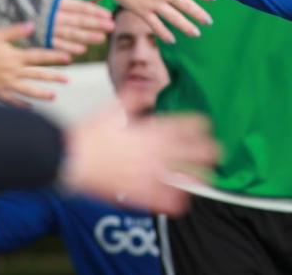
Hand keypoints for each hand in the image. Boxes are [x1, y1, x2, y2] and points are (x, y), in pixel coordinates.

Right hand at [0, 23, 69, 106]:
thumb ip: (17, 31)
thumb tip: (32, 24)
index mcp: (15, 56)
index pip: (40, 57)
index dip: (55, 57)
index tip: (68, 58)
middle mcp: (13, 70)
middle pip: (37, 75)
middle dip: (54, 77)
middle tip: (67, 80)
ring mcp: (5, 83)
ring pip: (27, 90)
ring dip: (42, 94)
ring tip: (54, 96)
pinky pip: (11, 100)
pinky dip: (21, 104)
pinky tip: (30, 107)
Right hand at [32, 0, 113, 54]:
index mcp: (53, 0)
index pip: (79, 6)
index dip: (94, 11)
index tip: (108, 15)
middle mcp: (51, 15)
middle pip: (78, 20)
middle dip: (95, 24)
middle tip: (112, 27)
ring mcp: (44, 28)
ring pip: (69, 34)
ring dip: (86, 37)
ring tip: (100, 38)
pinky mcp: (36, 38)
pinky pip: (54, 44)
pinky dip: (67, 48)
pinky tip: (80, 50)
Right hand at [60, 90, 219, 215]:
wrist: (73, 158)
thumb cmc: (90, 133)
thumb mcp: (113, 108)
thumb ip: (133, 97)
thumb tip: (146, 88)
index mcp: (151, 129)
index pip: (185, 124)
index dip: (199, 124)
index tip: (206, 125)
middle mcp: (155, 150)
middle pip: (192, 150)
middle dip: (208, 151)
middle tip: (218, 151)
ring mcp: (149, 171)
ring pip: (182, 176)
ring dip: (198, 176)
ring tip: (209, 178)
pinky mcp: (138, 191)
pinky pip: (162, 198)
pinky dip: (174, 201)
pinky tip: (182, 203)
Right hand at [111, 0, 213, 42]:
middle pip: (188, 6)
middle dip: (200, 15)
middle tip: (209, 22)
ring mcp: (154, 4)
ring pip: (175, 19)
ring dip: (187, 27)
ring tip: (196, 33)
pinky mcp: (142, 11)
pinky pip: (156, 25)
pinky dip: (164, 34)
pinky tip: (172, 40)